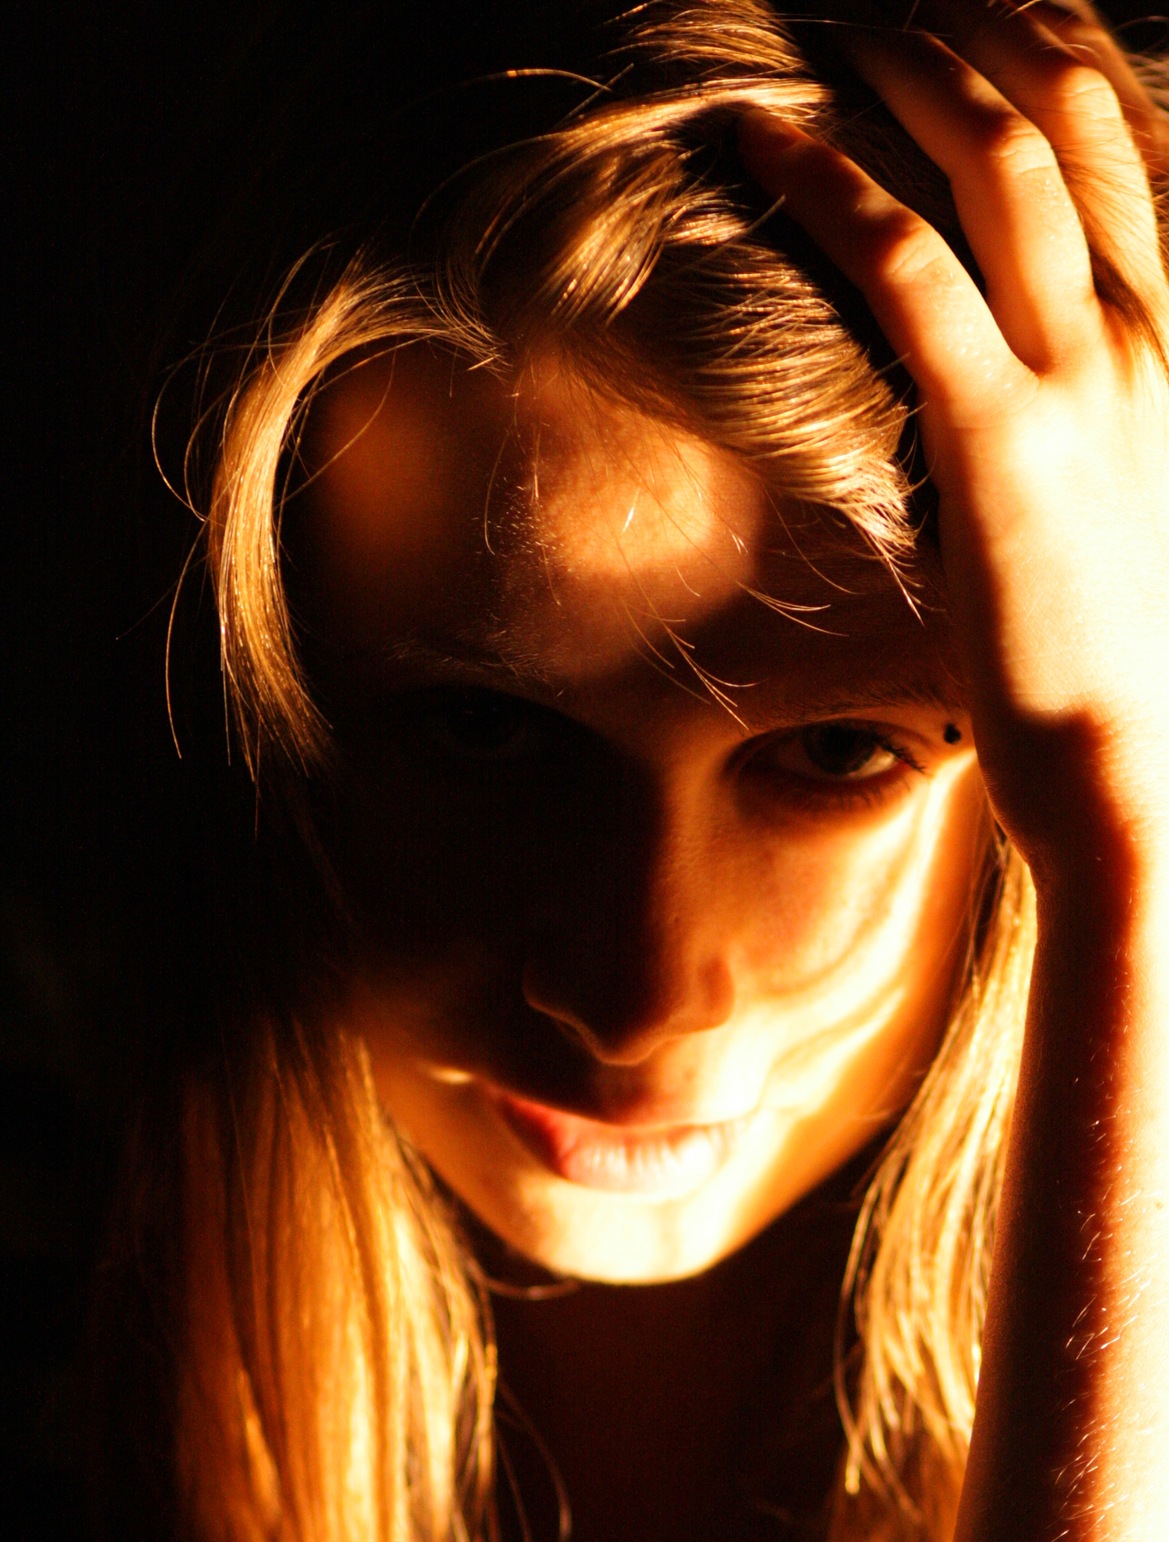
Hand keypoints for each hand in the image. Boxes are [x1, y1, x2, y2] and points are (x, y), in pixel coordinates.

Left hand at [741, 1, 1168, 900]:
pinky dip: (834, 187)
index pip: (1130, 135)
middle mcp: (1152, 326)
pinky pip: (912, 270)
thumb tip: (975, 350)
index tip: (976, 4)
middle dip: (975, 21)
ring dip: (906, 68)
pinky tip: (765, 138)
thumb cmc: (1106, 641)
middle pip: (1070, 109)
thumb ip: (1069, 396)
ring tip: (827, 25)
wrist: (1129, 754)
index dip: (1052, 44)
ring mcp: (1087, 374)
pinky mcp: (1003, 435)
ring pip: (1001, 158)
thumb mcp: (1113, 485)